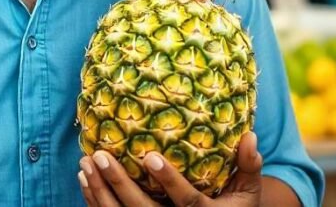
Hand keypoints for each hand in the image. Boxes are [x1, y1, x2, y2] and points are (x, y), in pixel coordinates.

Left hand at [79, 132, 262, 206]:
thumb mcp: (249, 192)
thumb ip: (249, 166)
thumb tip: (250, 135)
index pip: (187, 202)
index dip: (169, 182)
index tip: (150, 157)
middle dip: (120, 185)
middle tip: (100, 156)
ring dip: (101, 192)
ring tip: (86, 163)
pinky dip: (97, 202)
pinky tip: (85, 179)